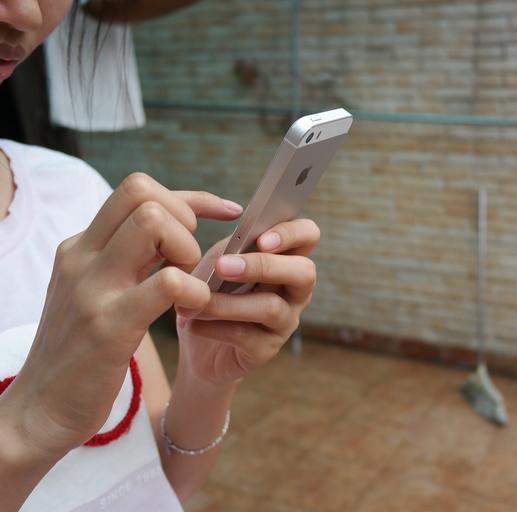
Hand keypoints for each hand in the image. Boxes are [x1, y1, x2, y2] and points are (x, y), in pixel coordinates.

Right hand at [0, 173, 240, 460]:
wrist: (40, 410)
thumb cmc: (81, 351)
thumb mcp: (97, 292)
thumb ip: (128, 258)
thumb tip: (172, 226)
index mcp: (81, 247)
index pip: (137, 189)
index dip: (191, 198)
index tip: (225, 214)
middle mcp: (81, 257)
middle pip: (144, 193)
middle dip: (186, 221)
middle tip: (192, 265)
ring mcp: (92, 288)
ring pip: (154, 223)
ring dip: (189, 252)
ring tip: (188, 288)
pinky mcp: (109, 326)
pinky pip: (168, 282)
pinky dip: (195, 291)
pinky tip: (193, 310)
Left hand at [175, 219, 319, 384]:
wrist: (194, 338)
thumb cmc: (212, 288)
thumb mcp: (218, 261)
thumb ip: (232, 248)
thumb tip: (237, 241)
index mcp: (287, 258)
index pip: (308, 235)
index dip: (292, 234)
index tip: (261, 239)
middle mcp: (296, 290)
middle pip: (304, 272)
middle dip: (264, 266)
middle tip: (222, 267)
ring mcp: (286, 322)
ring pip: (272, 307)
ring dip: (228, 303)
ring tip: (195, 302)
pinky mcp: (267, 350)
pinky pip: (246, 336)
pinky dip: (214, 327)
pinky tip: (191, 324)